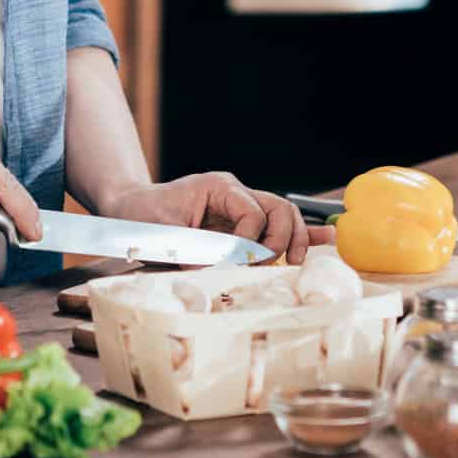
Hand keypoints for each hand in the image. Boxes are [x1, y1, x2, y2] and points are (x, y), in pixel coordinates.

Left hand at [101, 172, 335, 264]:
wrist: (130, 211)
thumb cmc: (144, 217)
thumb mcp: (165, 234)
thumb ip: (196, 250)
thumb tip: (224, 270)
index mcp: (220, 188)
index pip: (253, 212)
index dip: (250, 242)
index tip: (238, 263)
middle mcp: (236, 194)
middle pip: (278, 209)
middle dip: (283, 239)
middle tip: (275, 265)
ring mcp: (241, 207)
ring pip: (283, 216)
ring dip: (295, 238)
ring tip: (301, 261)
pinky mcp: (240, 224)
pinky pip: (275, 226)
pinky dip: (301, 233)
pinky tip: (327, 239)